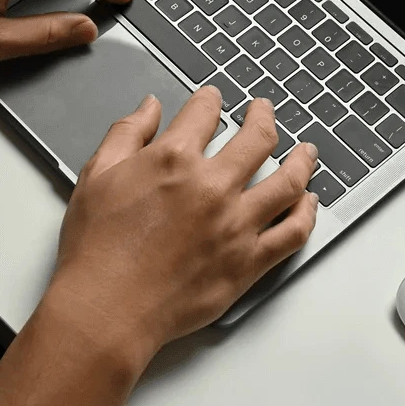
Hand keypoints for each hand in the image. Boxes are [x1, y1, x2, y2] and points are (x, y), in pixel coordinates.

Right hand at [44, 88, 318, 365]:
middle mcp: (211, 186)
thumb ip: (126, 133)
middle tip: (265, 110)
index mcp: (173, 158)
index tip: (213, 98)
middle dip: (264, 116)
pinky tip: (308, 202)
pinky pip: (292, 232)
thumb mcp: (96, 176)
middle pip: (257, 138)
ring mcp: (236, 224)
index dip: (210, 98)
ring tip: (306, 151)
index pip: (204, 112)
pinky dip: (307, 213)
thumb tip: (149, 107)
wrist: (106, 308)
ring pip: (287, 181)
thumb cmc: (96, 249)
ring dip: (302, 159)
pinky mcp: (248, 262)